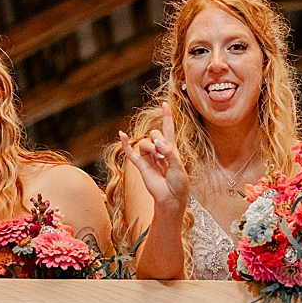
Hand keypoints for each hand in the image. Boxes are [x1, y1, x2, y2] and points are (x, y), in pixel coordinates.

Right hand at [117, 100, 188, 214]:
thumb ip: (169, 152)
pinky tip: (121, 134)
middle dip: (157, 139)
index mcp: (171, 149)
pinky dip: (125, 143)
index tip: (165, 104)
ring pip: (144, 142)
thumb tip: (157, 143)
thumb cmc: (179, 184)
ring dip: (149, 147)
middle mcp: (159, 151)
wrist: (171, 198)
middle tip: (164, 152)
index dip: (167, 116)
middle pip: (154, 133)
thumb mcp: (179, 166)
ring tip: (157, 158)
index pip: (168, 129)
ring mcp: (149, 158)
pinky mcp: (141, 166)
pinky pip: (130, 153)